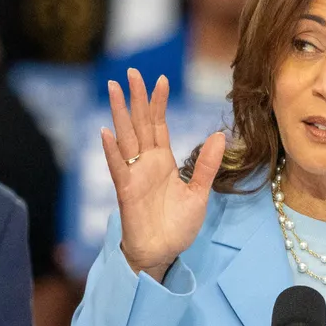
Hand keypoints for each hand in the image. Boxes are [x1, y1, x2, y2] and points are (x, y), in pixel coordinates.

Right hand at [101, 68, 225, 281]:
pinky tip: (107, 132)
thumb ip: (206, 165)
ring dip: (119, 114)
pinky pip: (118, 167)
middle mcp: (146, 163)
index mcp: (163, 161)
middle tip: (130, 73)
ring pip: (125, 137)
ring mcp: (134, 174)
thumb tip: (219, 136)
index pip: (159, 125)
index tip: (161, 79)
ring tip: (114, 89)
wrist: (162, 253)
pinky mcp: (126, 191)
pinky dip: (111, 150)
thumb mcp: (198, 193)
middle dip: (135, 98)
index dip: (158, 103)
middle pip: (139, 124)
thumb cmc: (177, 226)